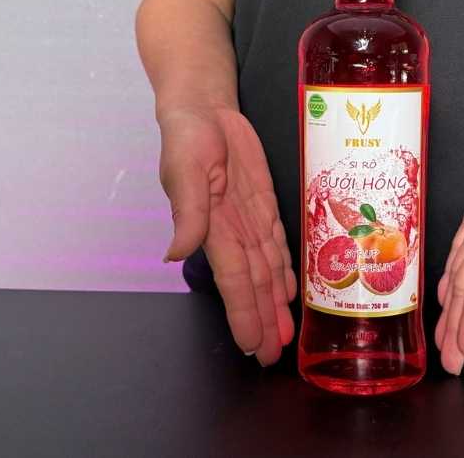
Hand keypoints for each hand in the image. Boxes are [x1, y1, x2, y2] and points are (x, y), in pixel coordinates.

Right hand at [159, 106, 296, 365]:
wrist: (203, 107)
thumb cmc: (187, 134)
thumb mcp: (184, 167)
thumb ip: (186, 211)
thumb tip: (175, 252)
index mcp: (213, 228)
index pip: (234, 281)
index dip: (244, 314)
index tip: (251, 345)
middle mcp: (233, 231)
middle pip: (253, 285)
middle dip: (262, 321)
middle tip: (273, 356)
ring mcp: (248, 220)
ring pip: (266, 271)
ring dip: (274, 304)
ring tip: (283, 336)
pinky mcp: (262, 204)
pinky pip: (275, 244)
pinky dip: (282, 270)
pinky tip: (288, 293)